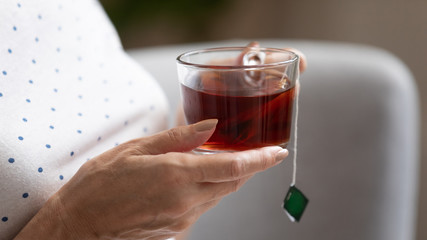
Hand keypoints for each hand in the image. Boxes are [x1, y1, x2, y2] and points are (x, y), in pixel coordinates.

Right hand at [16, 119, 287, 239]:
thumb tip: (210, 126)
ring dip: (226, 177)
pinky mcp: (177, 229)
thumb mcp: (137, 149)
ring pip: (219, 195)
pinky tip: (192, 180)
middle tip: (251, 150)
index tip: (278, 152)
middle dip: (247, 166)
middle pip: (232, 182)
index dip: (260, 160)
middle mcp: (185, 200)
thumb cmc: (100, 184)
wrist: (80, 224)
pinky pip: (203, 206)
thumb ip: (179, 138)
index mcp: (176, 175)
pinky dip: (207, 190)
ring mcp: (182, 219)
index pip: (232, 167)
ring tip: (217, 159)